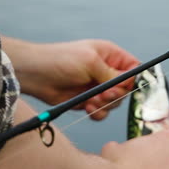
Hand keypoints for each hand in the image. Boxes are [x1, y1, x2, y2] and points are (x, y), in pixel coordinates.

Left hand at [3, 37, 138, 119]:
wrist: (36, 75)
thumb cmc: (61, 60)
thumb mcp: (90, 62)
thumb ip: (112, 74)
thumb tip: (126, 85)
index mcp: (110, 56)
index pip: (132, 69)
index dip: (131, 80)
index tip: (122, 87)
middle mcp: (106, 71)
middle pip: (125, 89)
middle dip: (115, 95)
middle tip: (103, 95)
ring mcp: (97, 87)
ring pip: (114, 103)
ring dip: (105, 105)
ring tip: (91, 101)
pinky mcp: (88, 100)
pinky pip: (102, 111)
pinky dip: (98, 113)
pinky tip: (87, 107)